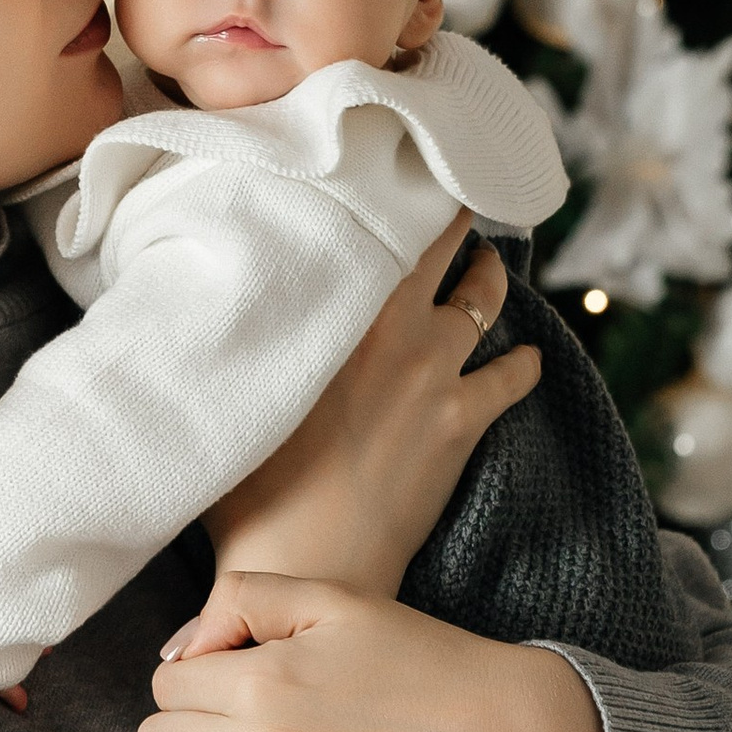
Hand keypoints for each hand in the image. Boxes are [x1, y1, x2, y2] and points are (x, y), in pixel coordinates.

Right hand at [202, 214, 540, 597]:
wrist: (304, 558)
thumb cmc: (247, 480)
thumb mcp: (230, 384)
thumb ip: (244, 328)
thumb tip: (206, 294)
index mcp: (339, 304)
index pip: (383, 222)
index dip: (399, 193)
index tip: (401, 172)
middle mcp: (397, 325)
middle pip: (443, 245)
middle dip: (452, 220)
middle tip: (451, 205)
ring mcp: (438, 371)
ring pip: (484, 299)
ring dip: (487, 280)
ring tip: (485, 269)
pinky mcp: (464, 421)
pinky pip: (515, 375)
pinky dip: (523, 361)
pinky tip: (525, 358)